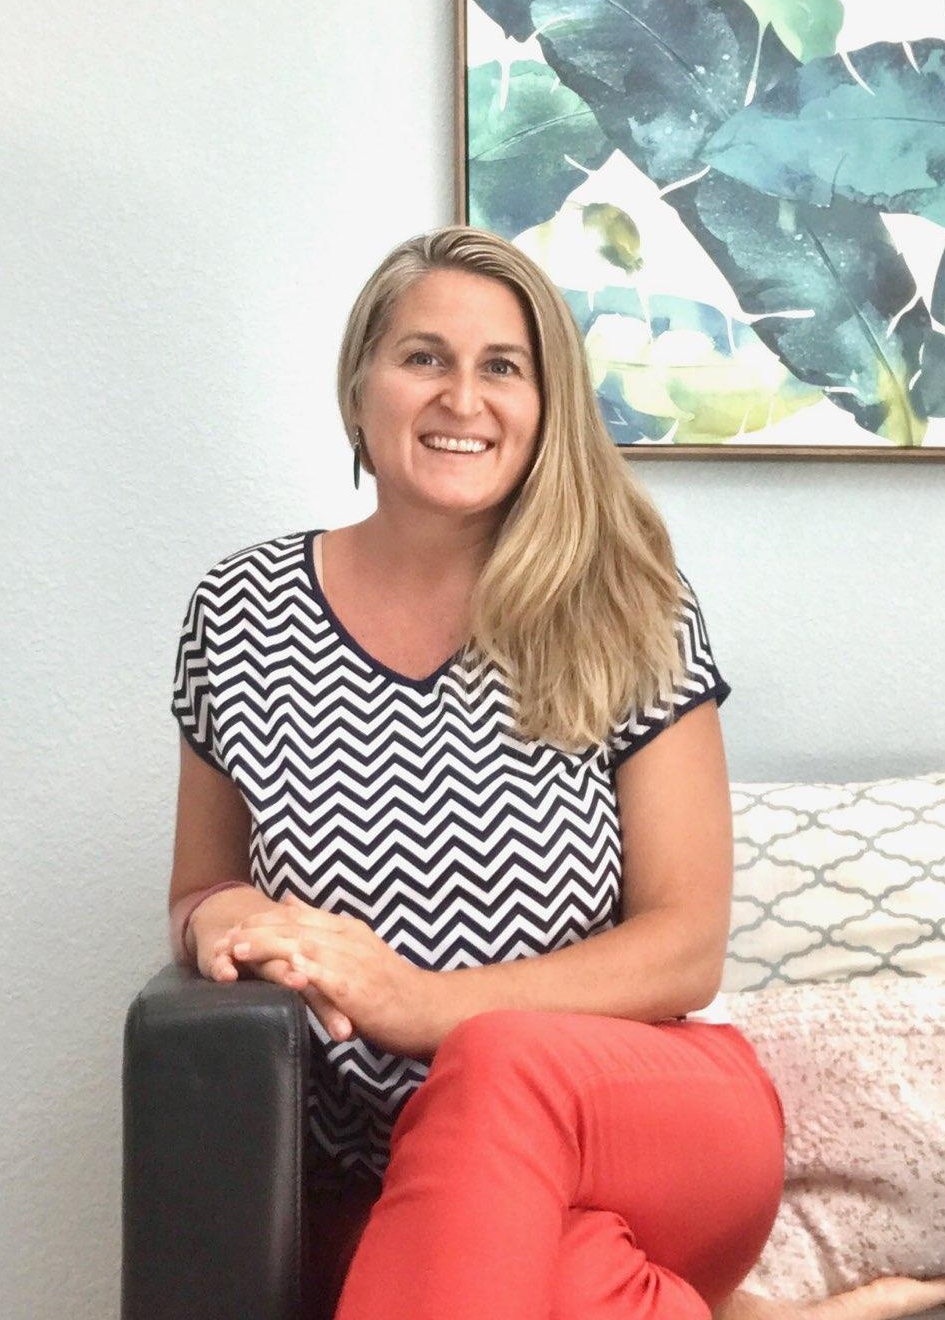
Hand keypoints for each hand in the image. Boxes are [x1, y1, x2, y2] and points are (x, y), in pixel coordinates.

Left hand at [223, 895, 437, 1056]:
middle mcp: (349, 940)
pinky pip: (326, 977)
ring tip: (237, 951)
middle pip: (294, 927)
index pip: (298, 916)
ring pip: (304, 947)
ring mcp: (354, 963)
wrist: (428, 1009)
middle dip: (256, 930)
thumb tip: (289, 901)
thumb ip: (323, 926)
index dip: (264, 918)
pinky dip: (303, 971)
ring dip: (267, 948)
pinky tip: (282, 972)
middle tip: (225, 937)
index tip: (237, 924)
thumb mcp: (357, 946)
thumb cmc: (392, 985)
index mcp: (348, 929)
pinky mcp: (358, 990)